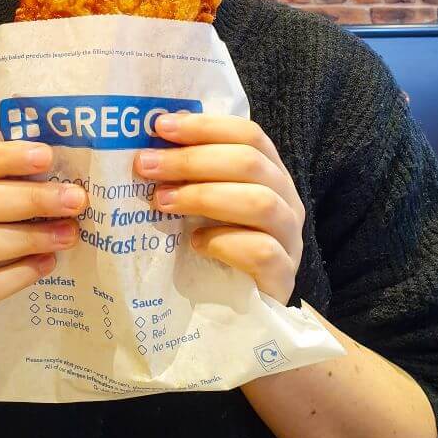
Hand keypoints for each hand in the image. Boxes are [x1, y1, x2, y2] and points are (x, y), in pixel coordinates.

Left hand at [134, 114, 304, 305]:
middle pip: (249, 162)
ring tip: (162, 202)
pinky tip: (196, 243)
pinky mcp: (284, 277)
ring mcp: (290, 238)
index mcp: (269, 172)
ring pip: (261, 202)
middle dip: (192, 160)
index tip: (161, 127)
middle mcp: (287, 198)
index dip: (205, 126)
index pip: (248, 134)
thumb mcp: (205, 203)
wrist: (241, 311)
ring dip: (204, 196)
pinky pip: (262, 251)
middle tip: (146, 166)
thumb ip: (191, 174)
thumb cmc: (218, 244)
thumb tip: (149, 144)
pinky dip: (224, 242)